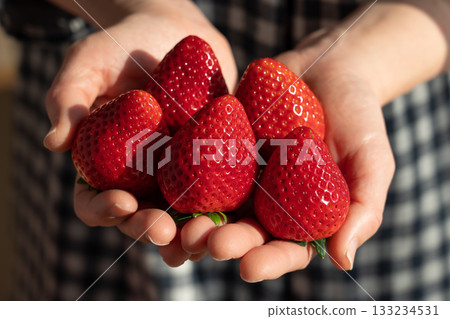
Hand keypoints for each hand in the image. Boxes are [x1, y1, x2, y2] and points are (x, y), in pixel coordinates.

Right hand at [44, 0, 237, 244]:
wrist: (169, 34)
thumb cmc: (120, 47)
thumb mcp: (87, 64)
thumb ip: (68, 99)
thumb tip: (53, 142)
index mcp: (102, 166)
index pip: (94, 200)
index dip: (103, 209)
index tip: (121, 203)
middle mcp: (138, 178)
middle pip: (140, 217)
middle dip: (150, 229)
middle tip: (162, 230)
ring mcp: (175, 174)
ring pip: (181, 215)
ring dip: (189, 232)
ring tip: (200, 238)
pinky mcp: (209, 163)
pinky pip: (218, 190)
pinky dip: (225, 207)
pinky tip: (235, 215)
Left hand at [175, 0, 449, 280]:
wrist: (329, 67)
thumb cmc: (358, 117)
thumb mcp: (372, 161)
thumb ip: (362, 209)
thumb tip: (344, 262)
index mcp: (300, 216)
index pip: (283, 249)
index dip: (267, 261)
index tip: (248, 267)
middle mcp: (266, 201)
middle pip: (243, 230)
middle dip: (225, 240)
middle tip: (208, 244)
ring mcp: (241, 173)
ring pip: (216, 202)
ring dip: (197, 217)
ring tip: (182, 225)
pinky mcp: (221, 143)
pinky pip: (202, 159)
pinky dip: (186, 172)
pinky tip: (167, 182)